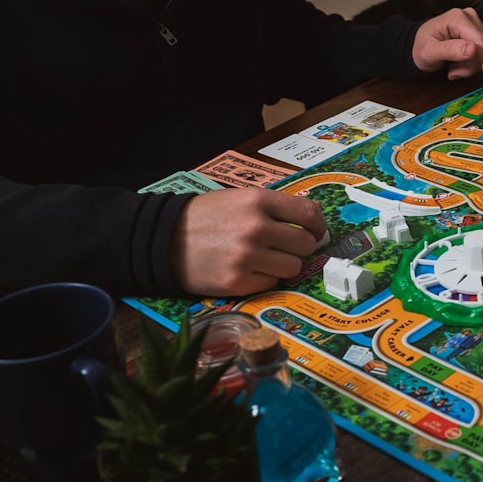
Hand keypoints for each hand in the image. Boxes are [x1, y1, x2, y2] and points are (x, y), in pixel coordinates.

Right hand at [169, 188, 327, 296]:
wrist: (163, 239)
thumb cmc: (207, 217)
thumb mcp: (240, 198)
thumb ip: (275, 205)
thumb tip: (313, 215)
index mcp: (258, 201)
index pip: (309, 213)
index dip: (319, 224)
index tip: (316, 231)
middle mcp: (256, 228)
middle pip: (306, 244)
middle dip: (300, 246)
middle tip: (286, 247)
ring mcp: (246, 257)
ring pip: (293, 267)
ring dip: (284, 264)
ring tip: (266, 259)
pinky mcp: (236, 282)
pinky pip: (271, 283)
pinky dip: (265, 278)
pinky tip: (249, 269)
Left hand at [413, 7, 482, 81]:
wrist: (417, 44)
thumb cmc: (420, 47)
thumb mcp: (429, 52)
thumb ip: (450, 50)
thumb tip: (473, 49)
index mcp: (458, 18)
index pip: (480, 41)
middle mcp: (469, 17)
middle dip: (471, 65)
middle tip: (453, 73)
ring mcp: (475, 23)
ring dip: (470, 66)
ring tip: (452, 68)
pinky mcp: (477, 32)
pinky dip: (471, 63)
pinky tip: (457, 64)